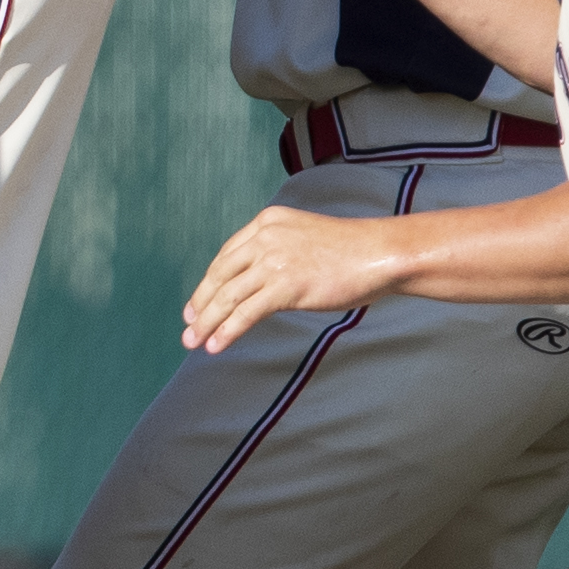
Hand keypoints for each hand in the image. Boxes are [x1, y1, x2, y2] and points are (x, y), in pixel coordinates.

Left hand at [183, 206, 406, 353]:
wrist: (380, 253)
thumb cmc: (349, 251)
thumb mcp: (302, 240)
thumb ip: (276, 253)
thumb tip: (255, 284)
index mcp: (266, 223)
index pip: (226, 257)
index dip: (208, 283)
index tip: (197, 304)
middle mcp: (264, 238)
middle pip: (220, 276)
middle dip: (200, 304)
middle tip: (188, 325)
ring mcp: (274, 261)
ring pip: (227, 296)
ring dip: (207, 322)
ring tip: (193, 342)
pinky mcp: (285, 286)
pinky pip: (246, 313)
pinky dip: (227, 331)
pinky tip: (216, 345)